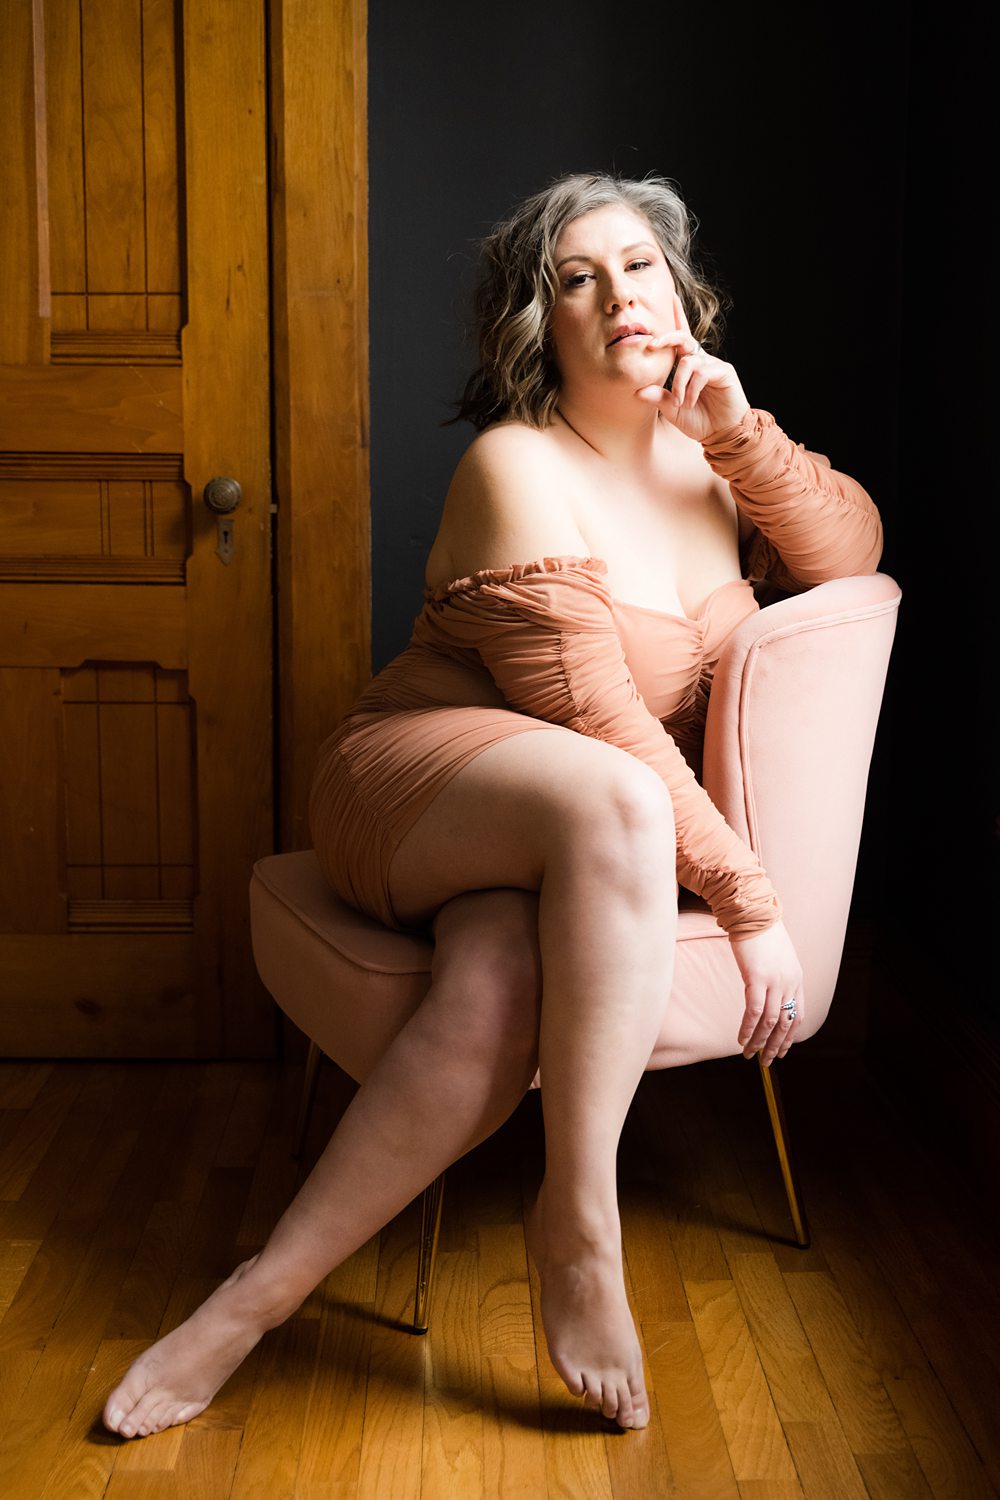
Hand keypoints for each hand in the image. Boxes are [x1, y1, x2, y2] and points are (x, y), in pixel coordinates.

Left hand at [635, 330, 749, 442]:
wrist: (721, 435)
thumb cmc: (699, 421)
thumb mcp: (673, 410)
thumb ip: (658, 398)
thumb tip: (637, 391)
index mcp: (688, 366)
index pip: (678, 343)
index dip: (669, 329)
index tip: (652, 329)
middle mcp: (701, 361)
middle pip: (683, 338)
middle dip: (666, 338)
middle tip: (651, 346)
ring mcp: (713, 365)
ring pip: (689, 362)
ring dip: (679, 383)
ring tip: (679, 403)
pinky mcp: (725, 372)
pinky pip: (702, 373)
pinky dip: (692, 389)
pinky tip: (690, 402)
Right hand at [728, 919, 803, 1066]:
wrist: (753, 913)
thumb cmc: (762, 933)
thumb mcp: (778, 957)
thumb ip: (777, 976)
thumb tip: (769, 992)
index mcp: (797, 979)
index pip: (798, 1016)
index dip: (791, 1037)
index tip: (782, 1050)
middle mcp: (790, 983)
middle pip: (785, 1024)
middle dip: (775, 1046)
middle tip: (766, 1062)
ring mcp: (775, 981)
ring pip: (769, 1021)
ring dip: (759, 1041)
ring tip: (749, 1054)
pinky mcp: (757, 978)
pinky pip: (754, 1011)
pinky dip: (748, 1028)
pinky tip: (742, 1039)